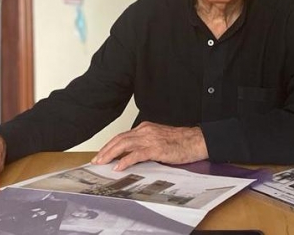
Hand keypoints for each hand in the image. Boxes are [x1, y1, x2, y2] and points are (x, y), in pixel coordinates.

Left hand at [91, 122, 207, 170]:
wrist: (197, 141)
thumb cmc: (181, 142)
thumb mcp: (159, 139)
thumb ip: (146, 144)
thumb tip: (132, 155)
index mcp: (145, 128)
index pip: (122, 136)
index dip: (110, 145)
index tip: (102, 154)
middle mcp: (145, 131)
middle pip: (119, 139)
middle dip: (106, 150)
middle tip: (96, 160)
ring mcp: (150, 139)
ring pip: (124, 145)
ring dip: (110, 154)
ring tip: (102, 163)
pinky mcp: (156, 149)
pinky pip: (136, 155)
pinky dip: (125, 161)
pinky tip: (118, 167)